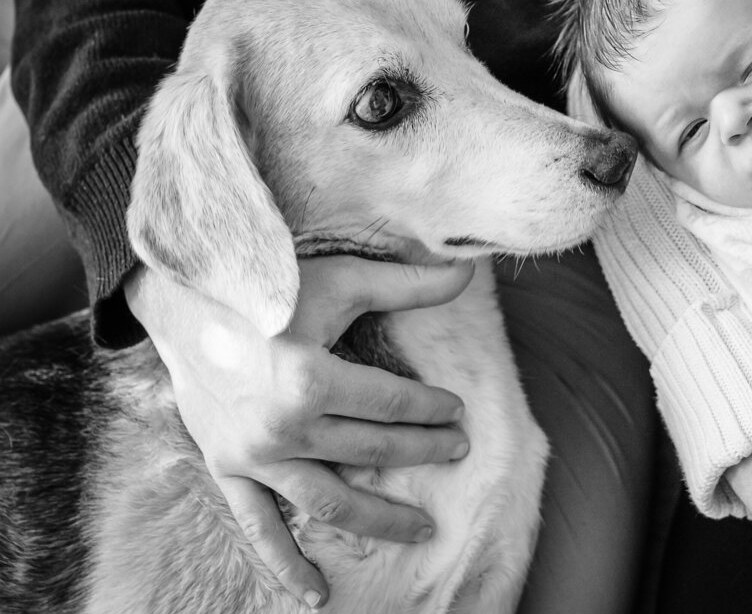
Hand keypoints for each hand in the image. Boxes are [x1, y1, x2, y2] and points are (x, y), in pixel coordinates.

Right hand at [125, 256, 475, 608]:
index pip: (393, 405)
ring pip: (331, 501)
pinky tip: (317, 594)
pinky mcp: (228, 469)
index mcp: (312, 379)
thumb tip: (468, 268)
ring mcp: (255, 455)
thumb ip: (408, 282)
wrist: (183, 302)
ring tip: (423, 529)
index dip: (432, 409)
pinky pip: (259, 528)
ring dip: (380, 518)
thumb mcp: (340, 279)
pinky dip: (285, 565)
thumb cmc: (268, 286)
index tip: (457, 411)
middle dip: (423, 452)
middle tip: (457, 452)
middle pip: (372, 450)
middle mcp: (285, 427)